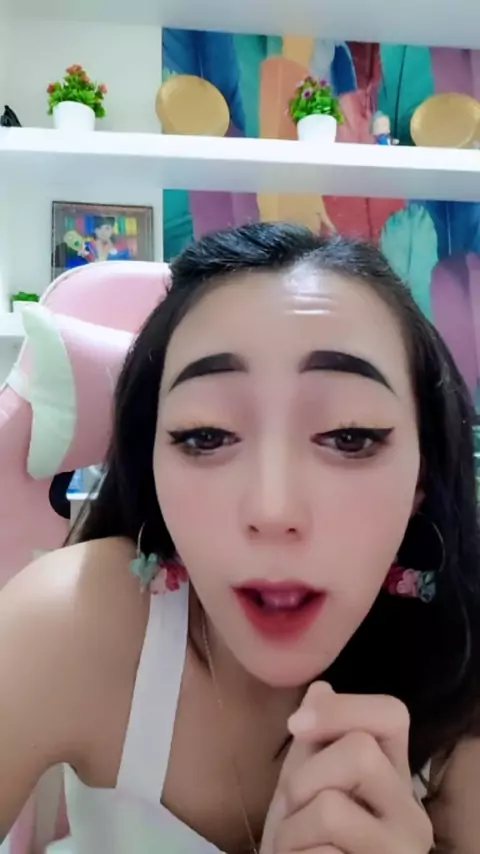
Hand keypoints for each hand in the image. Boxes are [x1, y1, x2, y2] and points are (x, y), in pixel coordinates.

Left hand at [261, 683, 433, 853]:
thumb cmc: (304, 837)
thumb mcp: (306, 780)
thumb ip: (316, 739)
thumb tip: (321, 688)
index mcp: (396, 775)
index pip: (392, 714)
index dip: (340, 709)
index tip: (295, 725)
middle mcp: (411, 813)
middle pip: (360, 752)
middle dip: (305, 776)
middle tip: (297, 808)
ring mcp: (401, 853)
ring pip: (332, 808)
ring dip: (292, 828)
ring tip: (298, 845)